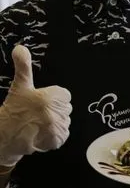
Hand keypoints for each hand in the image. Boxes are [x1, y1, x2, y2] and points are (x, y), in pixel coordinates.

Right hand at [0, 45, 71, 166]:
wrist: (5, 137)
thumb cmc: (14, 110)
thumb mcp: (20, 86)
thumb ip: (23, 66)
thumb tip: (20, 48)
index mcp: (54, 97)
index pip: (64, 95)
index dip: (52, 98)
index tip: (41, 102)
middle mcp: (59, 112)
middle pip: (65, 108)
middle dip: (54, 110)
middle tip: (38, 113)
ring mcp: (59, 127)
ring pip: (64, 121)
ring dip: (55, 122)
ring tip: (38, 123)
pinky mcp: (58, 139)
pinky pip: (63, 134)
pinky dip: (54, 135)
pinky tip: (41, 133)